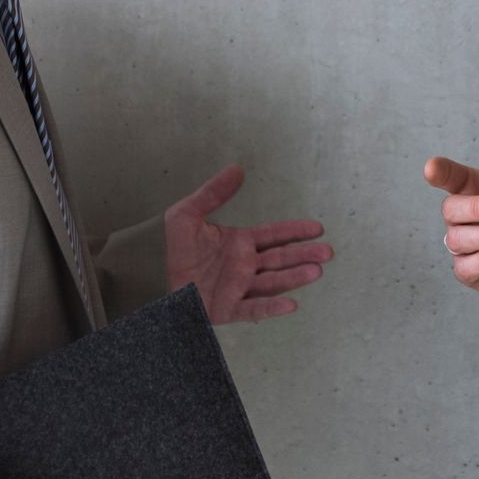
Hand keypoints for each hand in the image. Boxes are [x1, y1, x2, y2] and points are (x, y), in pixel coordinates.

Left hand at [165, 165, 333, 324]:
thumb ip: (213, 192)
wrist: (149, 274)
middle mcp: (245, 266)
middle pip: (280, 260)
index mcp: (241, 243)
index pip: (274, 236)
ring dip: (294, 277)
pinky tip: (291, 305)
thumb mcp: (187, 213)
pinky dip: (271, 308)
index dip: (296, 232)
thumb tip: (237, 169)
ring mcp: (239, 288)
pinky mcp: (227, 309)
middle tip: (328, 252)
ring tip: (316, 271)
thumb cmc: (171, 245)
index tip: (318, 229)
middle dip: (304, 255)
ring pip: (272, 283)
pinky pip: (253, 309)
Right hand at [423, 154, 478, 298]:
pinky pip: (463, 268)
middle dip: (476, 210)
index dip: (439, 172)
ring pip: (456, 239)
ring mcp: (467, 244)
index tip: (431, 168)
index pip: (449, 176)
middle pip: (450, 209)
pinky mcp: (472, 271)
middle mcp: (465, 215)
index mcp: (475, 187)